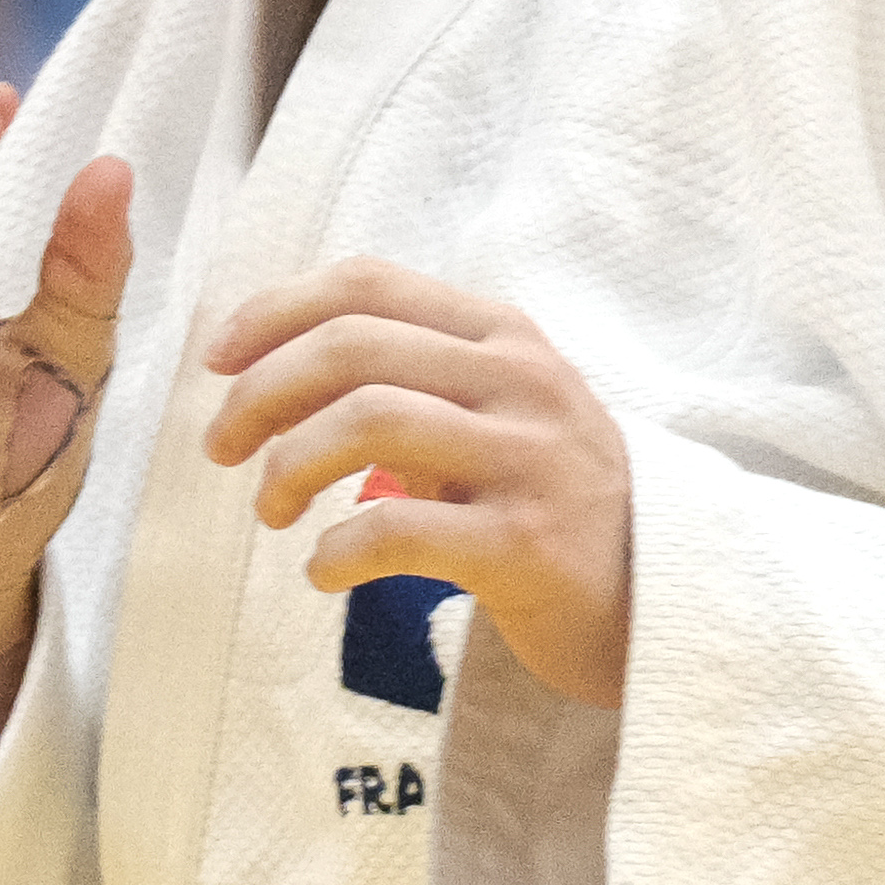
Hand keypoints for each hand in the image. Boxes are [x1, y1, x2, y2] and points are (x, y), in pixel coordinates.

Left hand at [204, 258, 630, 707]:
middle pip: (352, 346)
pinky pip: (396, 531)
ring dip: (288, 467)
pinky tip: (323, 573)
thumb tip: (268, 374)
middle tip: (221, 448)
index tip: (217, 359)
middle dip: (260, 393)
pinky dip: (334, 552)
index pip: (368, 284)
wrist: (666, 600)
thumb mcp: (492, 419)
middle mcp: (522, 383)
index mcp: (503, 336)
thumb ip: (404, 383)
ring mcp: (529, 461)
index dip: (274, 310)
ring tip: (271, 511)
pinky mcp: (527, 546)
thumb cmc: (552, 505)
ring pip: (368, 421)